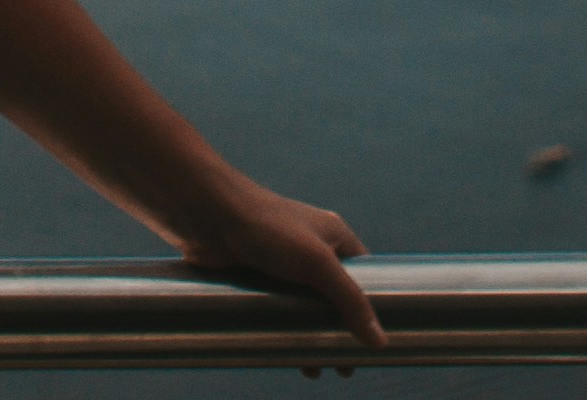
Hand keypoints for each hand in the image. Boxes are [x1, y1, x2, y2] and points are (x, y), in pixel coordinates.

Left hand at [168, 183, 381, 350]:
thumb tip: (380, 342)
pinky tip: (284, 355)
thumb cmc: (265, 226)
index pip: (363, 277)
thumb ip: (349, 300)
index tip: (372, 345)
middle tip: (343, 368)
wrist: (206, 215)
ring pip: (304, 310)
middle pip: (333, 301)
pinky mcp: (256, 279)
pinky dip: (283, 333)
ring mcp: (281, 266)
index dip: (370, 309)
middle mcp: (310, 251)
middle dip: (338, 334)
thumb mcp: (316, 262)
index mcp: (333, 237)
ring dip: (310, 339)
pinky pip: (277, 312)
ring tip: (314, 370)